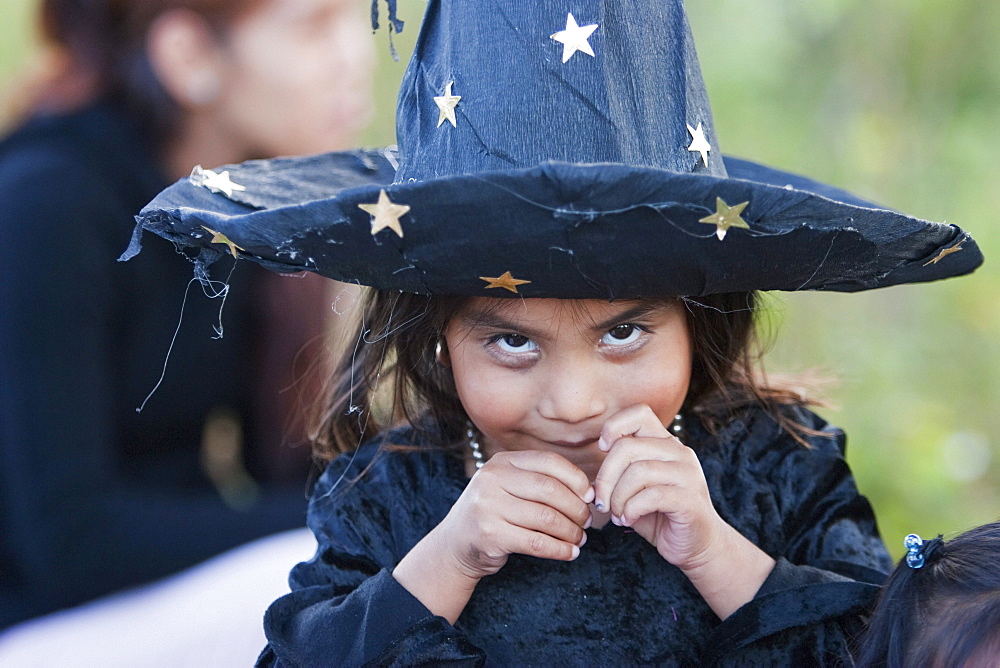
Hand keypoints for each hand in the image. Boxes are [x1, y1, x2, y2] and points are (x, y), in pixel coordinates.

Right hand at [440, 450, 592, 577]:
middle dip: (576, 507)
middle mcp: (492, 480)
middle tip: (587, 521)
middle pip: (550, 489)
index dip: (576, 479)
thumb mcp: (508, 487)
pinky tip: (570, 553)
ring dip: (571, 531)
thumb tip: (589, 490)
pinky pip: (537, 542)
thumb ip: (540, 482)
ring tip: (580, 539)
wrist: (454, 545)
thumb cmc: (493, 514)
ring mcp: (489, 507)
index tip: (590, 496)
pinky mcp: (491, 536)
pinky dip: (560, 549)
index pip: (549, 462)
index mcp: (502, 462)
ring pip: (547, 517)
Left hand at [593, 404, 726, 570]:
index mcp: (666, 443)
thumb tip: (591, 471)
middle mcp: (679, 453)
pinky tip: (628, 520)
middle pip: (627, 447)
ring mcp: (688, 474)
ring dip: (617, 498)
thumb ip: (621, 471)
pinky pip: (650, 496)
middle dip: (605, 478)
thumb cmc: (661, 515)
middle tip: (602, 502)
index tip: (601, 450)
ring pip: (638, 472)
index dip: (613, 426)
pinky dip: (631, 510)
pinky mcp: (690, 499)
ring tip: (617, 514)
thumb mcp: (637, 488)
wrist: (698, 545)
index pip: (639, 413)